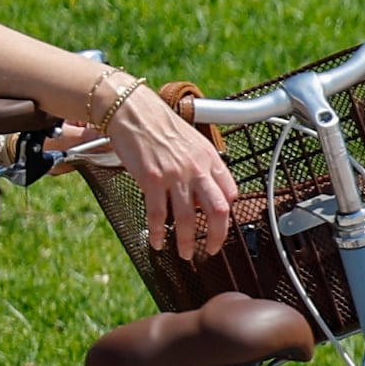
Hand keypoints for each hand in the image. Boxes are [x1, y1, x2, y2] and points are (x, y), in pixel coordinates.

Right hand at [69, 76, 236, 260]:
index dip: (228, 214)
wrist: (133, 112)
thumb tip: (205, 190)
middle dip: (218, 236)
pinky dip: (158, 232)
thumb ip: (201, 165)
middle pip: (219, 210)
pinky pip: (159, 214)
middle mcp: (197, 168)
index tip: (221, 227)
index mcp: (210, 158)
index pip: (230, 192)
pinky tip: (157, 241)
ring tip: (184, 254)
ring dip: (187, 241)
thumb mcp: (192, 142)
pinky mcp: (152, 179)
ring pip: (189, 218)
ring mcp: (175, 175)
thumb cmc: (160, 126)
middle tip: (212, 250)